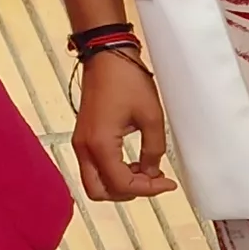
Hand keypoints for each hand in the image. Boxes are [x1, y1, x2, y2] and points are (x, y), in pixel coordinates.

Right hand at [69, 51, 178, 200]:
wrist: (106, 57)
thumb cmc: (127, 81)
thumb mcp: (151, 117)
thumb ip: (153, 150)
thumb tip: (151, 171)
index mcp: (101, 144)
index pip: (121, 184)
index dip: (147, 190)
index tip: (168, 183)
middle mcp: (84, 148)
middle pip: (98, 192)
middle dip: (127, 193)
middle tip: (151, 182)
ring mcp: (80, 143)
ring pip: (94, 182)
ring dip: (118, 183)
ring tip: (143, 170)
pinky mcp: (82, 137)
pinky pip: (93, 167)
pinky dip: (111, 172)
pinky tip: (131, 161)